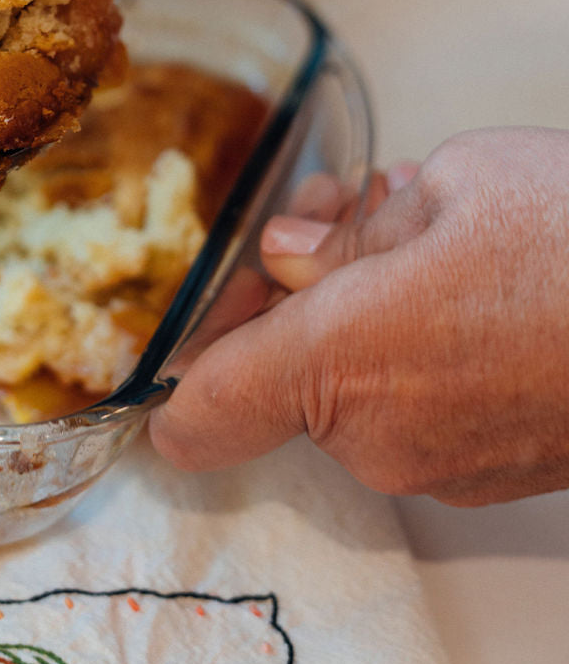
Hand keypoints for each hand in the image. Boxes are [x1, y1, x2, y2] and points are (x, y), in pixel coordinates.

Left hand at [149, 129, 568, 504]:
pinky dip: (414, 353)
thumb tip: (291, 256)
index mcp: (341, 363)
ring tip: (419, 229)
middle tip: (336, 215)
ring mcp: (439, 468)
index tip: (180, 337)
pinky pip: (412, 410)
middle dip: (292, 294)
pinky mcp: (491, 474)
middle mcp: (378, 438)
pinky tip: (465, 284)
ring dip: (359, 315)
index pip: (198, 417)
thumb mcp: (446, 188)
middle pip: (278, 378)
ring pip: (348, 389)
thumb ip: (344, 236)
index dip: (171, 378)